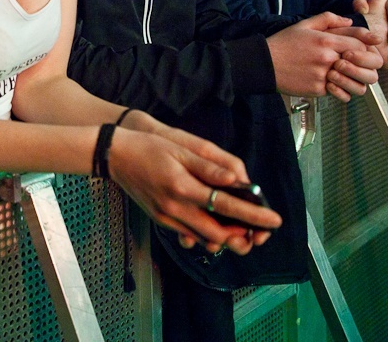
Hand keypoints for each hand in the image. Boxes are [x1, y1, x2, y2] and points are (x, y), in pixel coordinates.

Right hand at [108, 127, 280, 254]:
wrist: (113, 155)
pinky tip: (216, 224)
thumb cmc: (147, 147)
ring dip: (227, 238)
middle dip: (243, 235)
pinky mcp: (160, 220)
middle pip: (218, 234)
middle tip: (260, 229)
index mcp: (183, 187)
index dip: (254, 214)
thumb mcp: (181, 148)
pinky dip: (207, 234)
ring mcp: (166, 217)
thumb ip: (210, 166)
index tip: (274, 220)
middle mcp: (175, 208)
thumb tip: (238, 179)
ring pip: (204, 239)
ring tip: (244, 229)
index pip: (227, 206)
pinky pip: (189, 235)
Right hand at [268, 12, 380, 101]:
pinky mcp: (317, 89)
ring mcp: (323, 75)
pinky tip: (332, 84)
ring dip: (355, 81)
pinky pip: (337, 92)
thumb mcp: (304, 24)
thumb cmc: (284, 43)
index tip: (368, 48)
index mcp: (326, 41)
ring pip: (354, 84)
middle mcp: (327, 58)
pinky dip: (337, 89)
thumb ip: (328, 19)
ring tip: (349, 77)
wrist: (264, 64)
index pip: (360, 44)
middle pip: (362, 65)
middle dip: (366, 66)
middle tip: (362, 66)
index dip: (367, 46)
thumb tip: (349, 22)